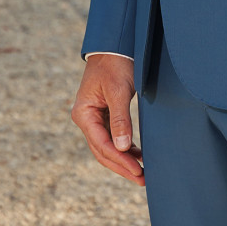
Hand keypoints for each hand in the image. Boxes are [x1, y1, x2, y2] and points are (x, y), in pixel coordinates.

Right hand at [71, 54, 142, 185]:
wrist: (114, 46)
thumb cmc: (116, 64)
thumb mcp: (119, 91)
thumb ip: (120, 119)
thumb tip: (122, 147)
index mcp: (83, 113)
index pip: (102, 144)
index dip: (120, 160)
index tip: (138, 170)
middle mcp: (85, 118)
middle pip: (102, 151)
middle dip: (122, 166)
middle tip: (142, 179)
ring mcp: (93, 118)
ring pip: (107, 147)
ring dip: (123, 160)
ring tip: (142, 172)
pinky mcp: (103, 116)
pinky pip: (112, 137)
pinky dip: (124, 148)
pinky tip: (138, 155)